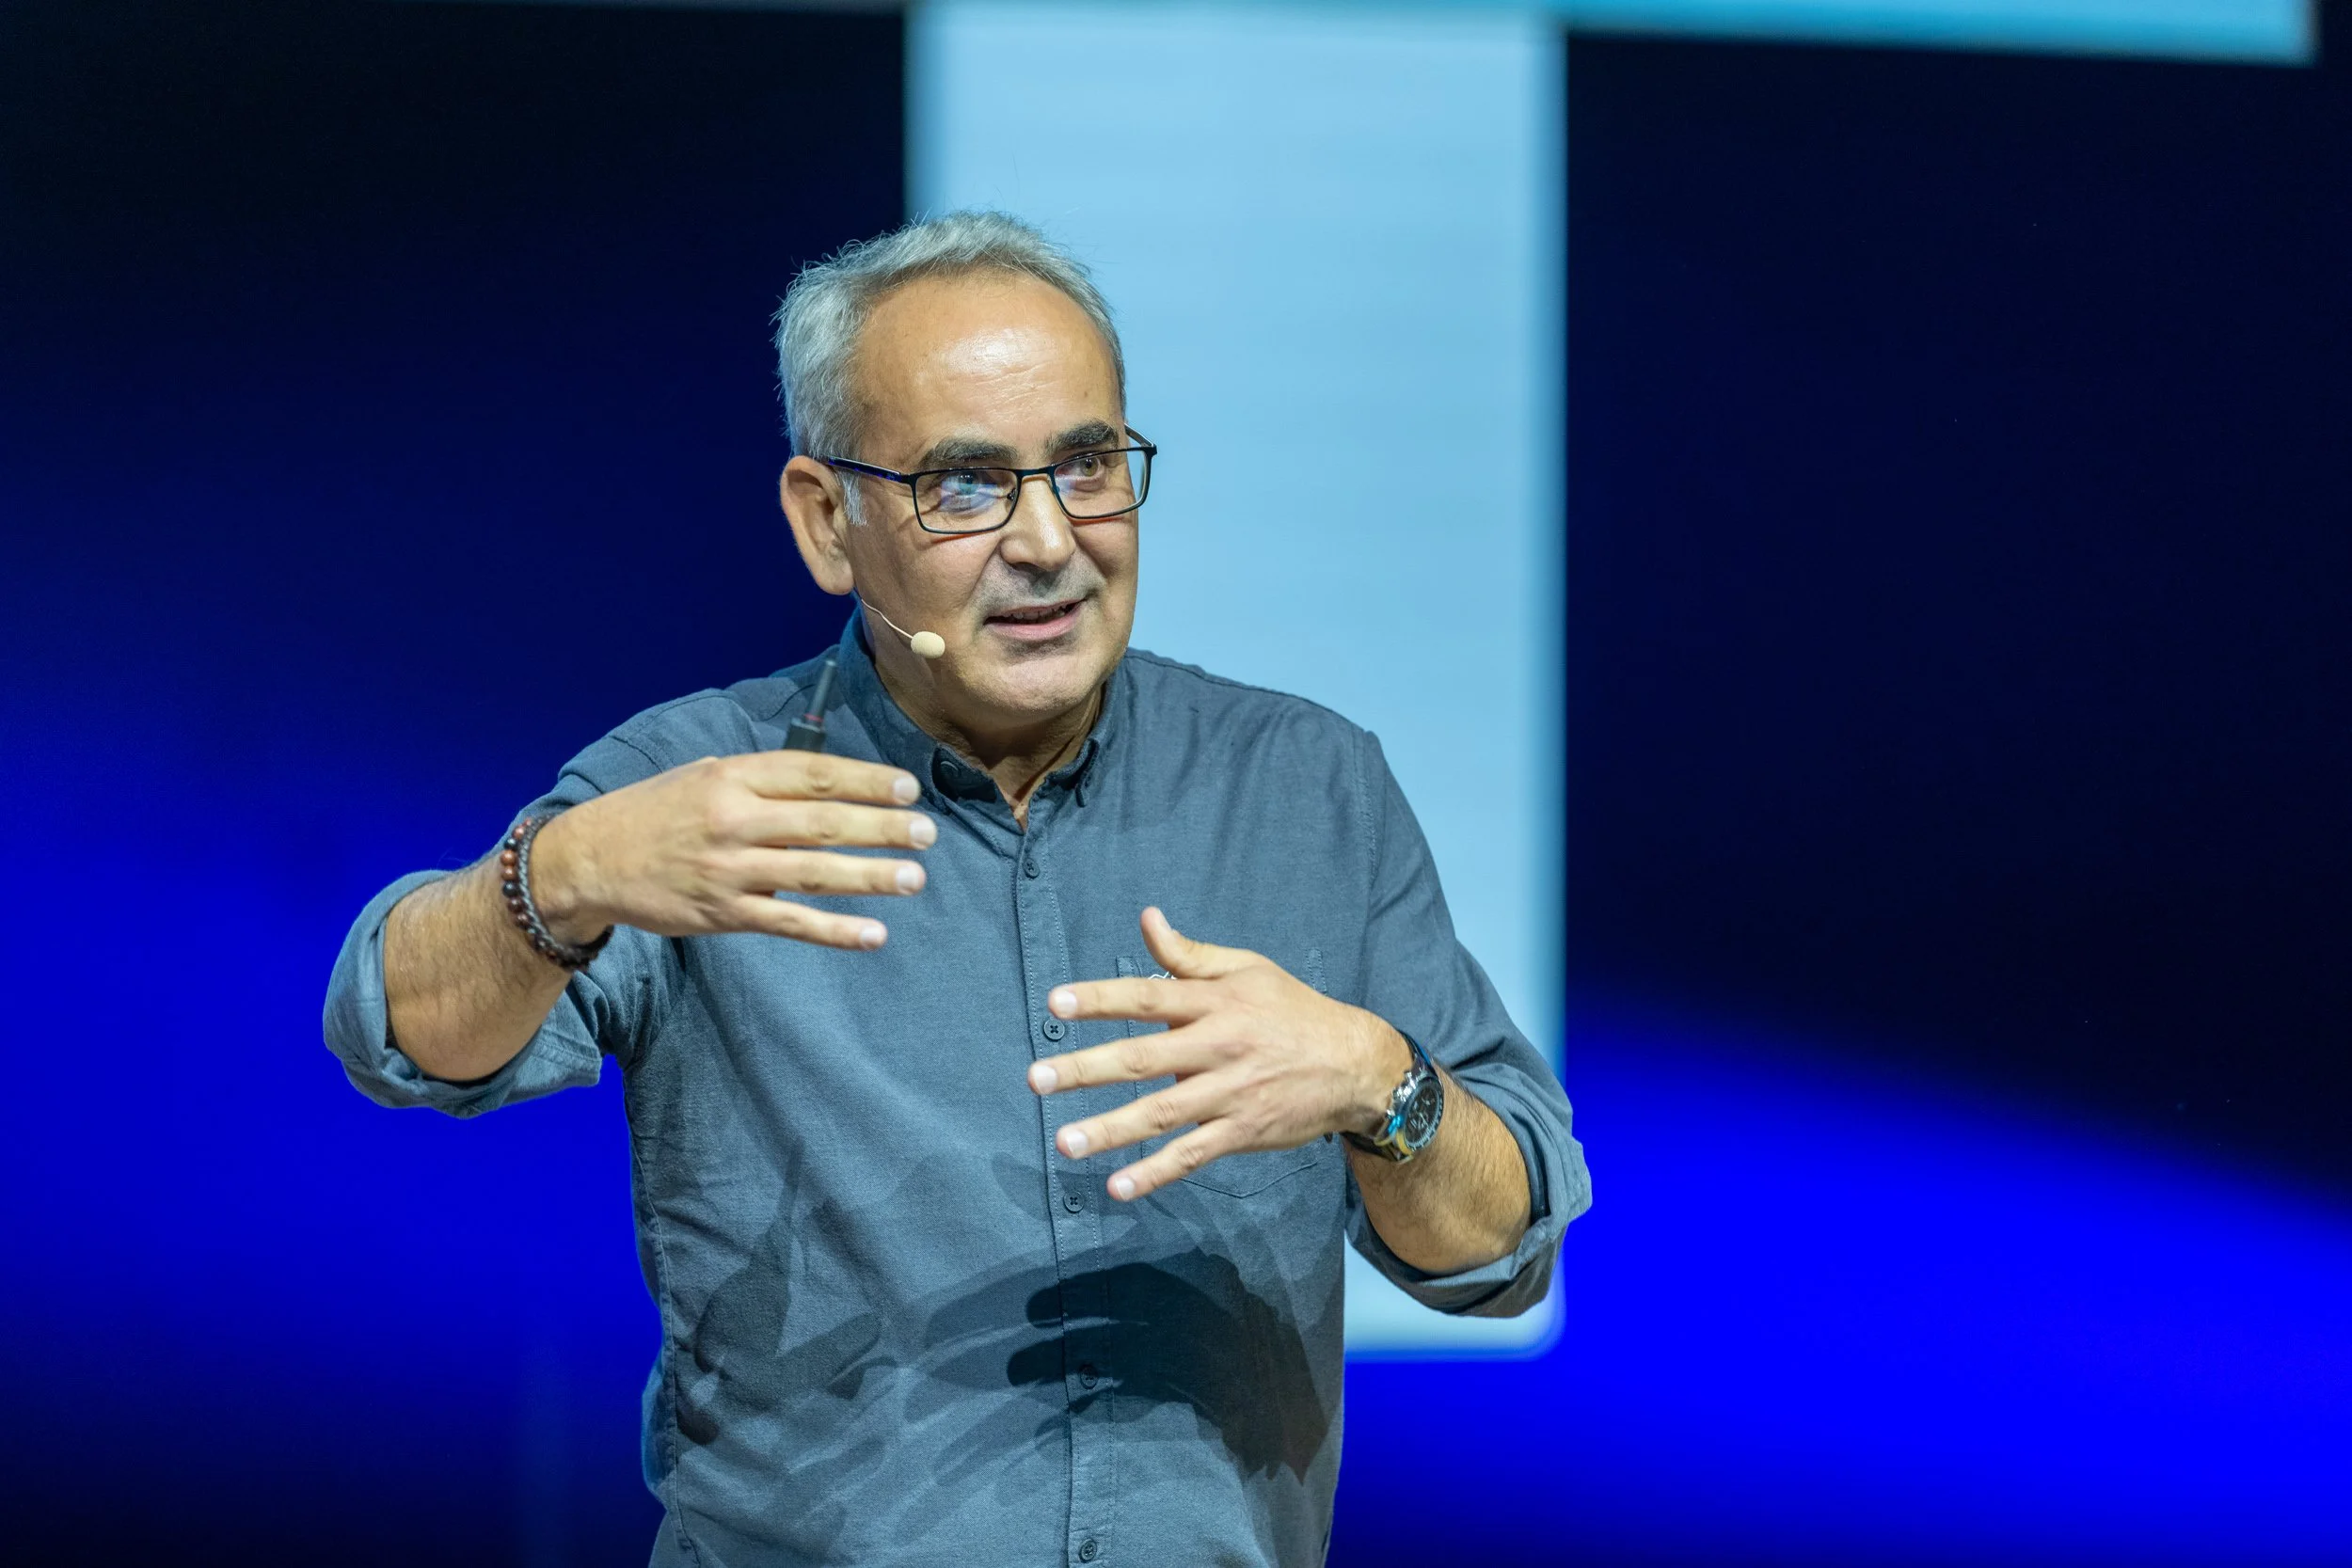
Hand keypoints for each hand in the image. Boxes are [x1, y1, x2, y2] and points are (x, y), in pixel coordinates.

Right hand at [530, 751, 934, 950]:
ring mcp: (729, 869)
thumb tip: (826, 781)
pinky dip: (833, 930)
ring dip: (868, 877)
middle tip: (927, 833)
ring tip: (914, 879)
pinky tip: (873, 934)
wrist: (590, 860)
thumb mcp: (703, 775)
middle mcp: (734, 819)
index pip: (812, 774)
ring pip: (812, 872)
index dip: (864, 780)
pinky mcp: (723, 913)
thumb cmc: (656, 812)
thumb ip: (761, 779)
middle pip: (821, 821)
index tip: (908, 787)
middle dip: (881, 827)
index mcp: (733, 777)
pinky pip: (788, 923)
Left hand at [1027, 907, 1412, 1199]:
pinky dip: (1156, 1172)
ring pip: (1161, 1113)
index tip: (1055, 1003)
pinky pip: (1192, 1154)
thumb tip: (1147, 919)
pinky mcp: (1242, 1132)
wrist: (1354, 1064)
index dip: (1101, 999)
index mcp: (1216, 1002)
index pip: (1148, 997)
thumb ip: (1190, 955)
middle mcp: (1219, 1046)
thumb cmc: (1291, 1010)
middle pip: (1143, 1058)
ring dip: (1110, 1130)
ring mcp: (1229, 1094)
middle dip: (1086, 1069)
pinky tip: (1118, 1185)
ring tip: (1064, 1143)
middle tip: (1037, 1079)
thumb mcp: (1248, 970)